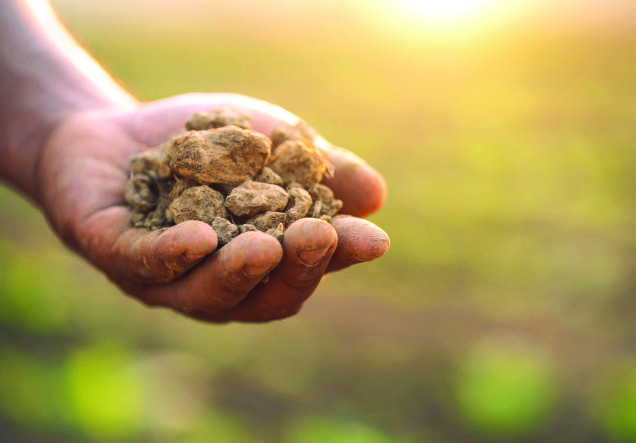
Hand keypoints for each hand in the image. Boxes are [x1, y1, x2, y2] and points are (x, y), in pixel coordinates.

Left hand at [36, 93, 388, 321]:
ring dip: (238, 273)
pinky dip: (173, 255)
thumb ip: (315, 167)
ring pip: (205, 294)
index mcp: (261, 262)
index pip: (306, 267)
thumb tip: (376, 195)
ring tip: (266, 248)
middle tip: (320, 238)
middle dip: (295, 269)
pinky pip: (144, 264)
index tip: (373, 239)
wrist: (120, 130)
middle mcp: (218, 283)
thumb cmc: (204, 145)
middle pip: (263, 296)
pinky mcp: (111, 253)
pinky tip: (199, 239)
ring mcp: (165, 278)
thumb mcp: (268, 143)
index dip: (339, 256)